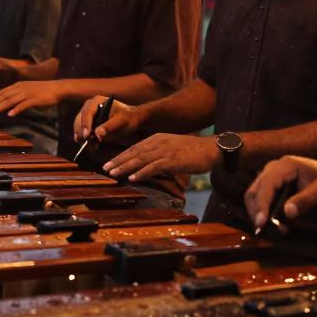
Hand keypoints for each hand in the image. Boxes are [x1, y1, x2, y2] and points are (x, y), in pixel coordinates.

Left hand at [0, 81, 63, 117]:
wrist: (58, 88)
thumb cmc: (43, 91)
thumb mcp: (27, 91)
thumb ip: (17, 96)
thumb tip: (8, 105)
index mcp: (17, 86)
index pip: (0, 93)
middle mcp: (20, 88)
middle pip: (2, 96)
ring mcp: (27, 93)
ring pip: (10, 100)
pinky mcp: (34, 99)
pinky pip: (24, 105)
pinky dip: (16, 109)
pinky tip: (10, 114)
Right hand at [73, 96, 141, 143]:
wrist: (133, 121)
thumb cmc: (128, 118)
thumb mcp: (122, 121)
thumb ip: (110, 127)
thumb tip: (97, 134)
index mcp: (97, 101)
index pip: (87, 112)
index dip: (85, 124)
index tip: (86, 136)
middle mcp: (90, 107)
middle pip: (80, 119)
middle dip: (82, 132)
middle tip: (85, 143)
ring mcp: (88, 116)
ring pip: (79, 126)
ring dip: (82, 137)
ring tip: (90, 146)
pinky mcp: (89, 124)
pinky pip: (82, 132)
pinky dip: (84, 139)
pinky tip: (90, 146)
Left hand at [104, 134, 218, 180]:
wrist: (212, 149)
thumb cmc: (193, 151)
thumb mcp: (172, 149)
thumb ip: (159, 155)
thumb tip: (146, 166)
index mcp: (157, 138)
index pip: (135, 147)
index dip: (121, 155)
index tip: (109, 163)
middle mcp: (159, 142)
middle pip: (134, 152)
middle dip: (118, 160)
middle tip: (105, 168)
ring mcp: (165, 151)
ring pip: (140, 159)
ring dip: (125, 166)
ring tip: (113, 173)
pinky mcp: (173, 160)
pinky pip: (154, 166)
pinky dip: (142, 172)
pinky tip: (133, 178)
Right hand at [244, 155, 316, 230]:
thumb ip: (306, 200)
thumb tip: (287, 212)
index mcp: (285, 166)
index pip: (267, 184)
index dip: (261, 204)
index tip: (260, 223)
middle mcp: (273, 168)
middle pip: (254, 190)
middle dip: (256, 212)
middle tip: (264, 231)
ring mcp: (270, 176)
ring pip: (254, 196)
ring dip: (259, 214)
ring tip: (275, 229)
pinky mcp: (271, 185)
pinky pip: (261, 200)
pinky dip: (264, 213)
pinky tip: (277, 224)